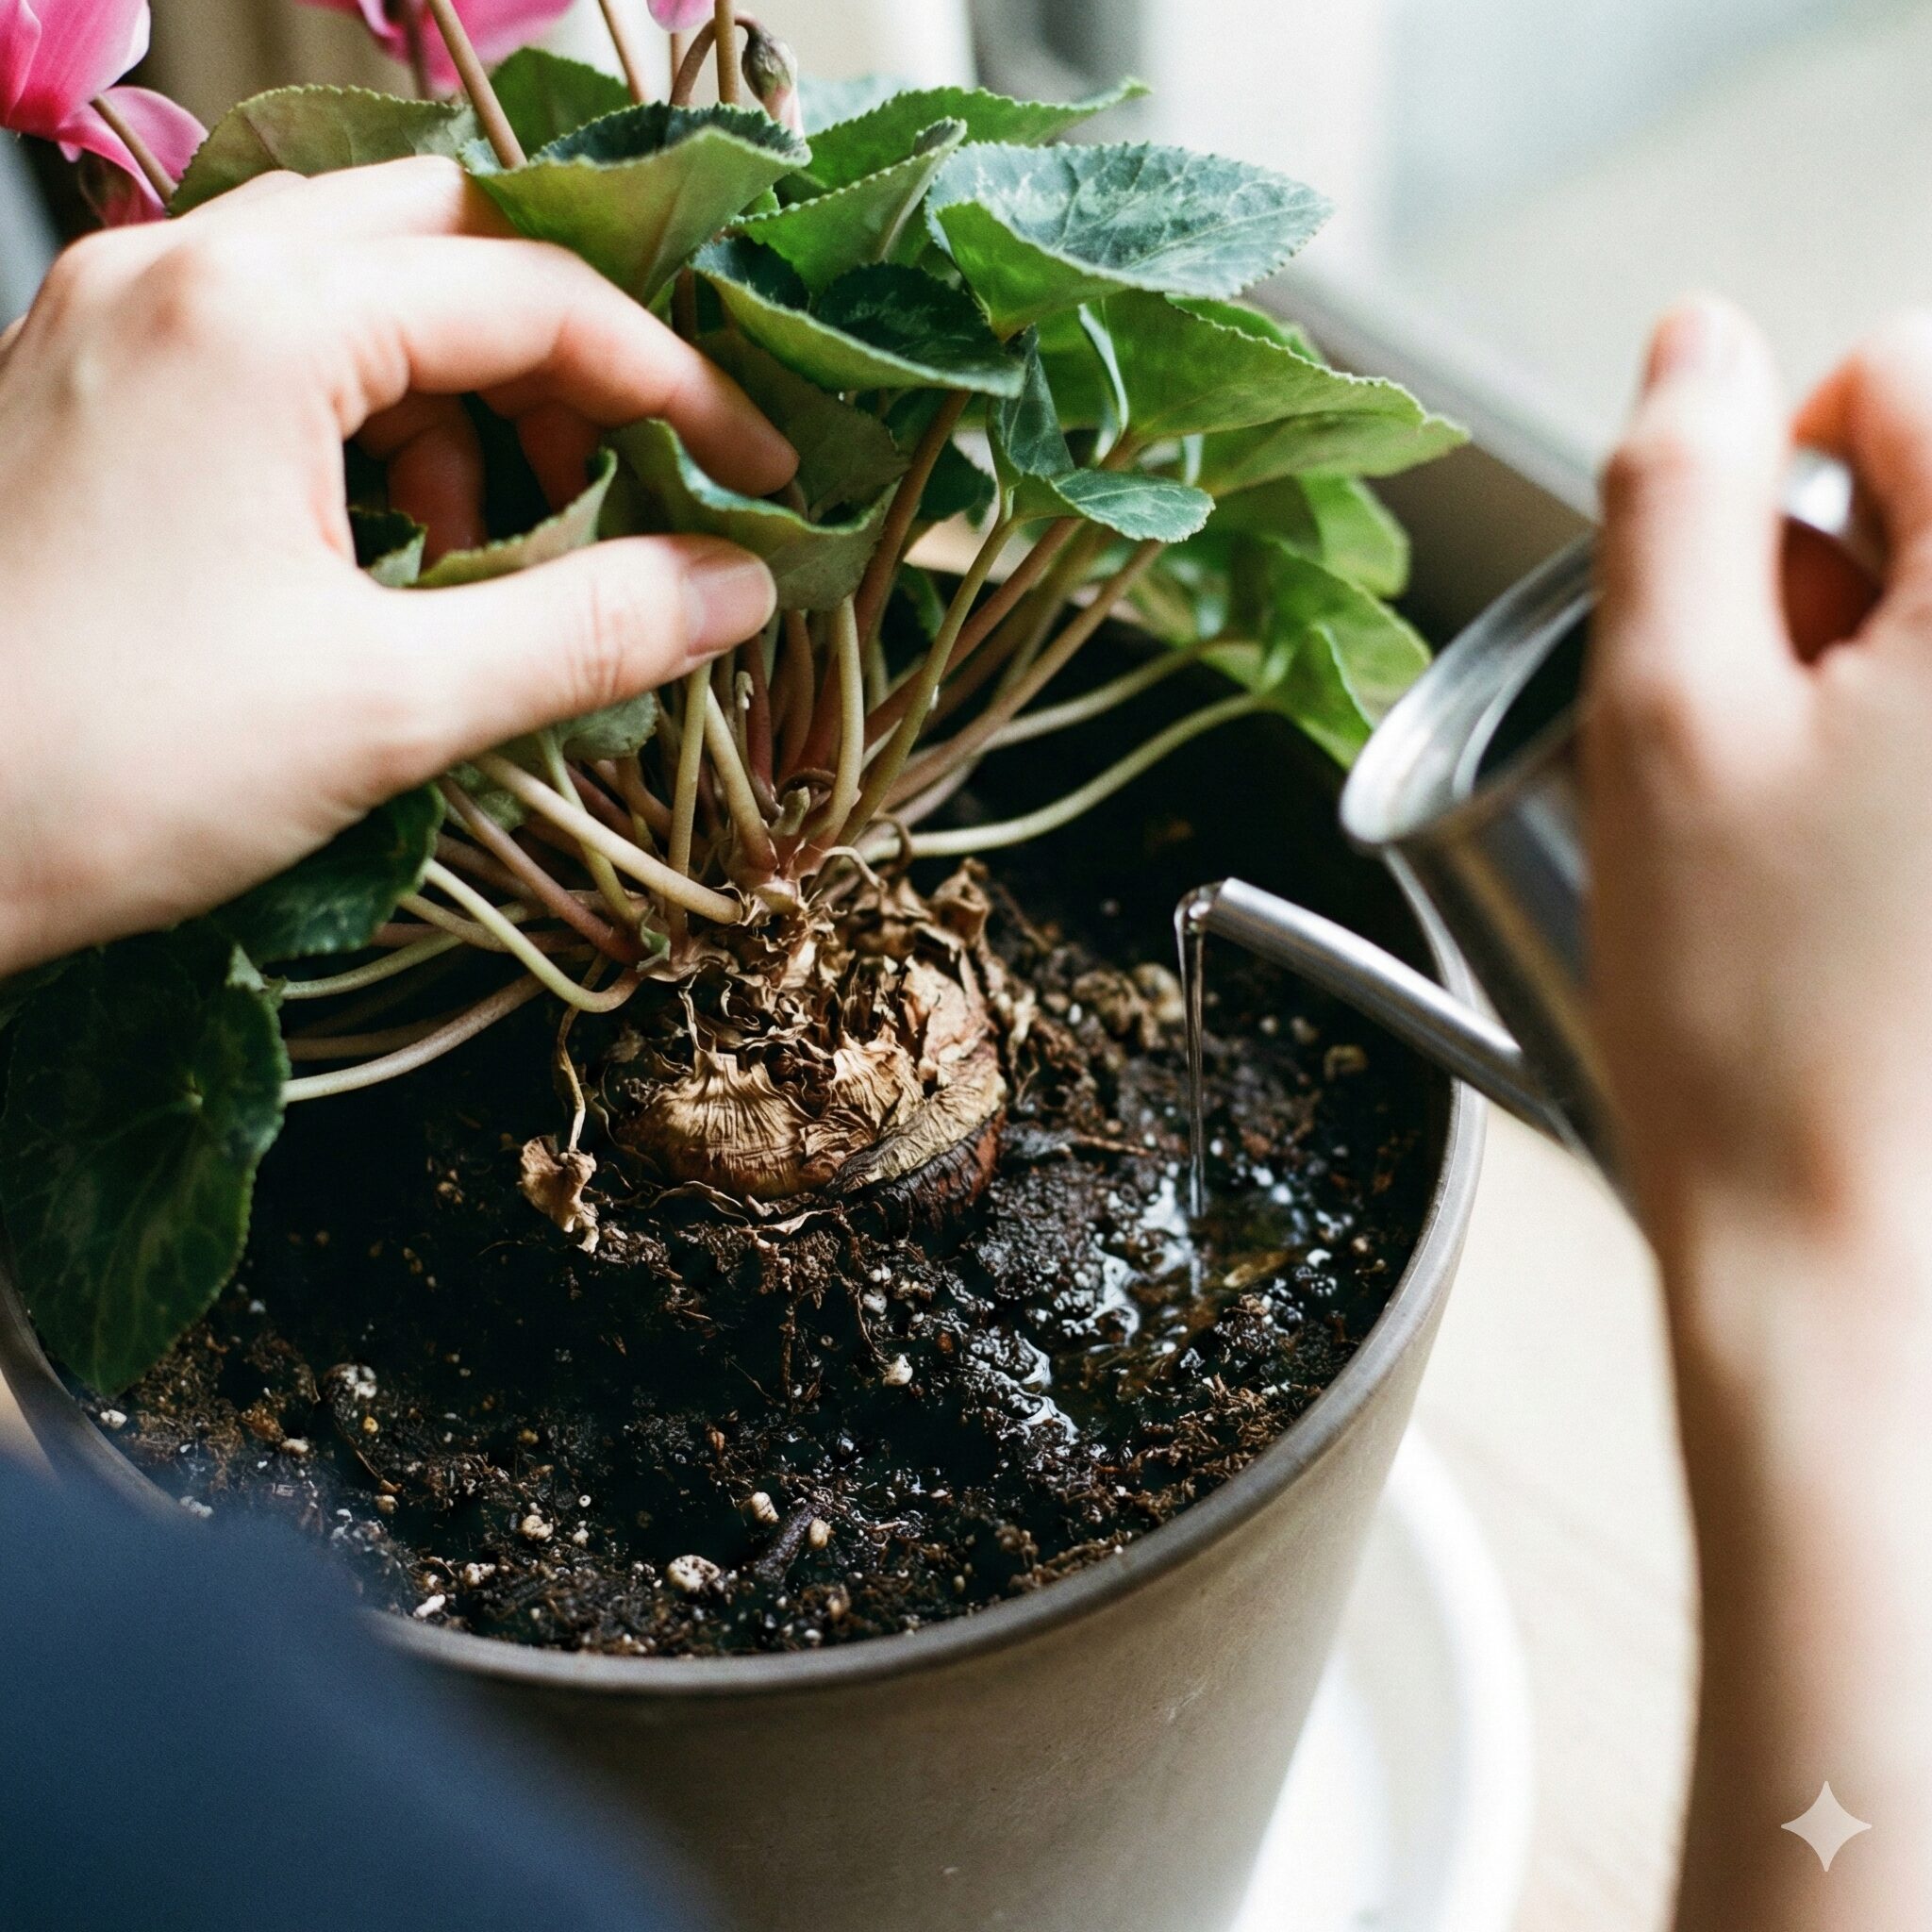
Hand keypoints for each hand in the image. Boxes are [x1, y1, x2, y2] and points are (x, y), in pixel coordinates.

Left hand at [0, 158, 792, 978]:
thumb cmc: (111, 767)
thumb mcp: (387, 705)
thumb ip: (587, 630)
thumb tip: (735, 587)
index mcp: (253, 317)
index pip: (529, 293)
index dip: (673, 385)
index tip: (754, 476)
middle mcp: (171, 271)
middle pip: (436, 239)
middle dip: (560, 354)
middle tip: (632, 472)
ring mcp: (110, 319)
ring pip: (347, 285)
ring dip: (459, 390)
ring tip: (491, 538)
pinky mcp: (80, 385)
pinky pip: (263, 344)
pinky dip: (362, 419)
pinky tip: (382, 540)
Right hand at [1593, 300, 1931, 1337]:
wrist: (1852, 1248)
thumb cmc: (1750, 1010)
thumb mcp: (1662, 724)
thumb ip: (1673, 498)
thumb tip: (1698, 340)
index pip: (1904, 374)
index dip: (1771, 480)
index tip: (1723, 631)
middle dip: (1835, 584)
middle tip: (1764, 755)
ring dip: (1874, 676)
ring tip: (1821, 830)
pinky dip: (1909, 756)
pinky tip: (1877, 867)